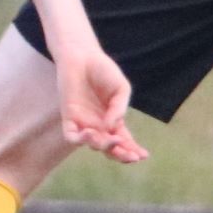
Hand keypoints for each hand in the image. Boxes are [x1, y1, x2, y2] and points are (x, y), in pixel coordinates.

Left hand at [53, 39, 143, 163]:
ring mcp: (84, 123)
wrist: (82, 57)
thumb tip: (112, 128)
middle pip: (109, 149)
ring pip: (93, 145)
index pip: (124, 141)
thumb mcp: (121, 89)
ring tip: (111, 138)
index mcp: (113, 120)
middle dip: (120, 155)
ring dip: (103, 145)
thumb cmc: (103, 71)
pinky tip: (90, 132)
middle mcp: (99, 125)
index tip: (143, 156)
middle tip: (130, 155)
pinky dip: (81, 139)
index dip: (133, 150)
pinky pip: (71, 136)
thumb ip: (119, 108)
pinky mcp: (69, 117)